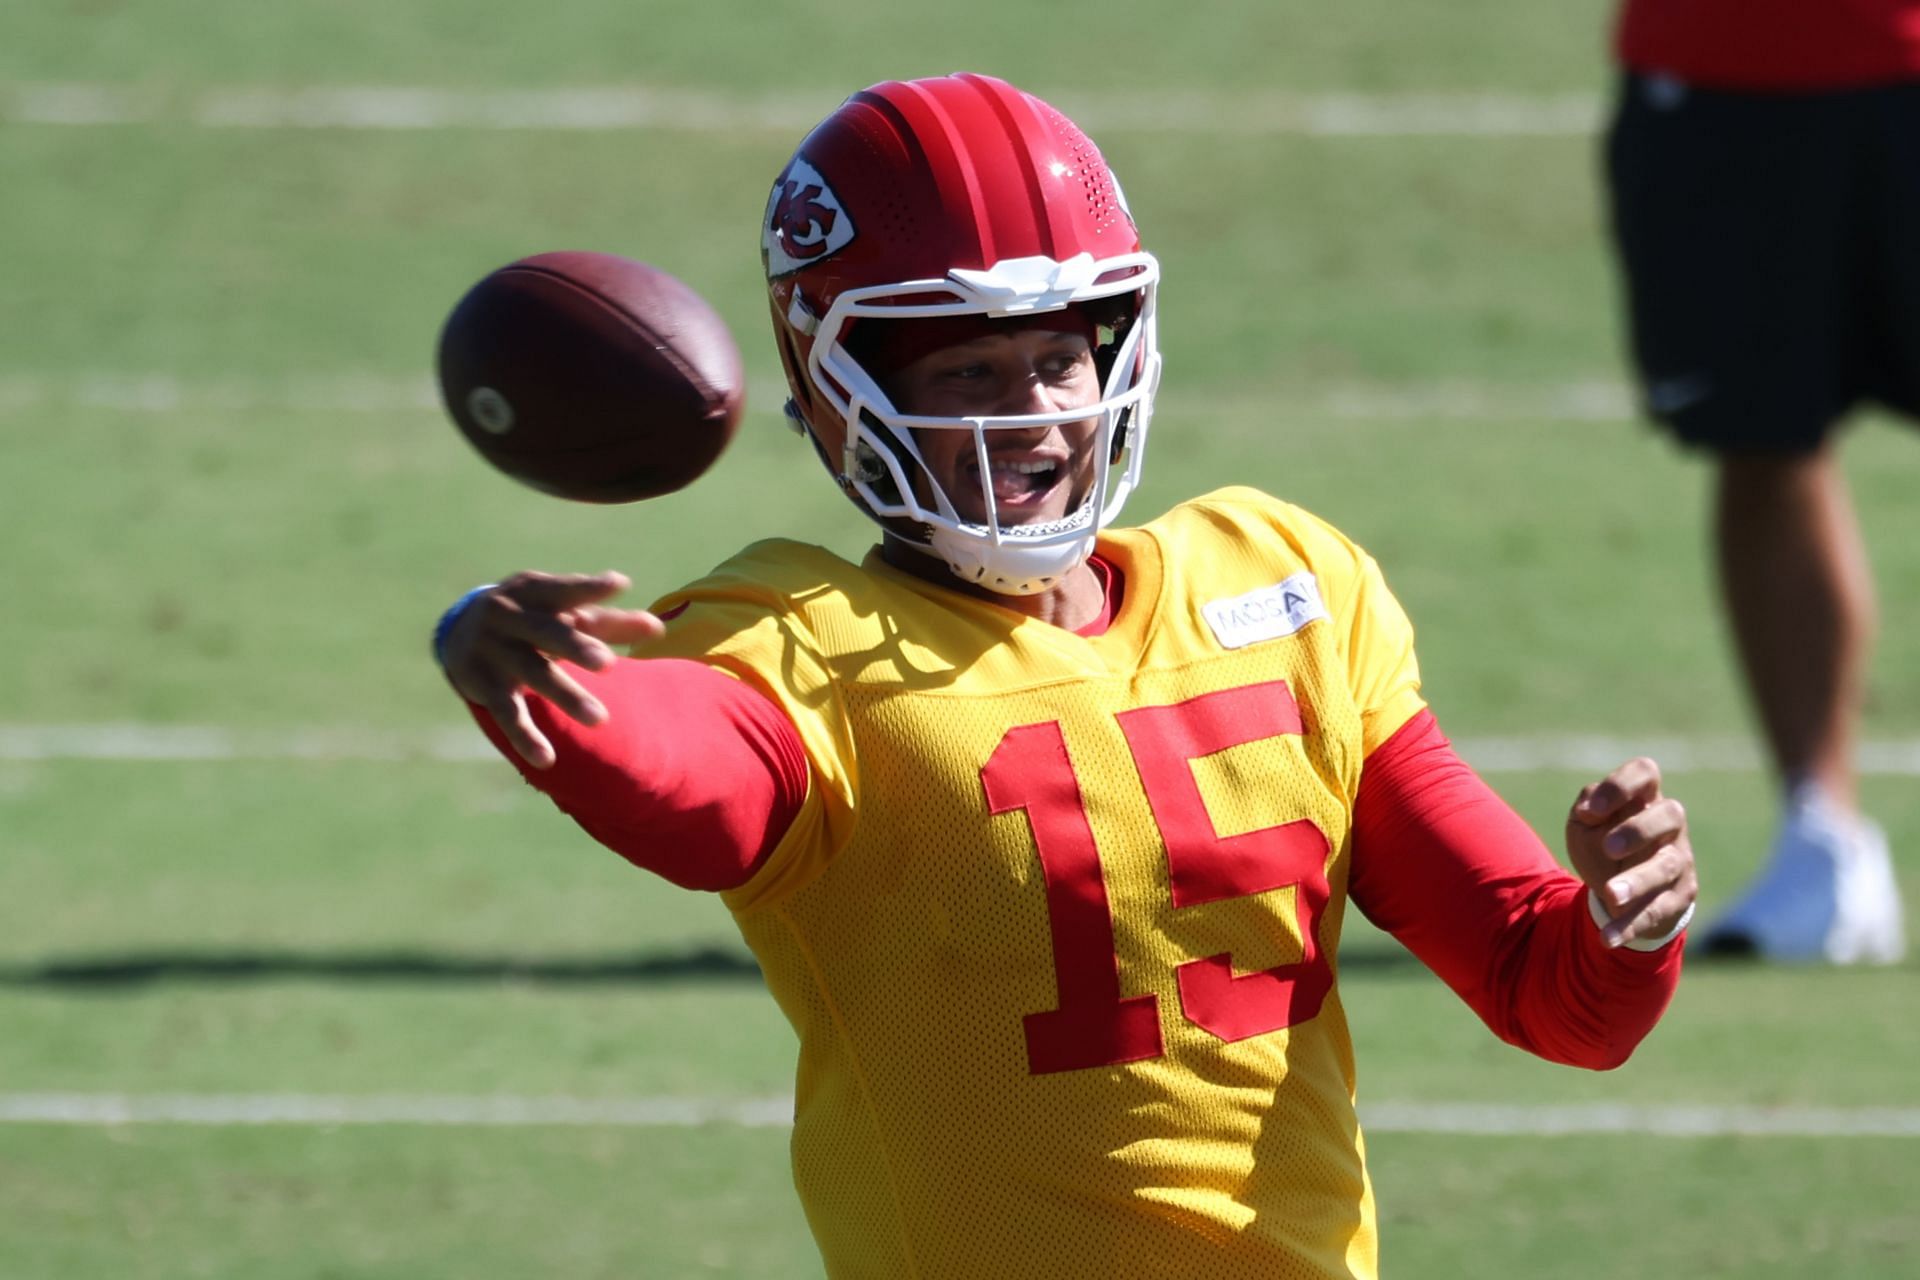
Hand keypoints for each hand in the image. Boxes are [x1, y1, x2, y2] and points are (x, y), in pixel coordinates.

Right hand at [439, 571, 664, 768]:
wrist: (457, 627)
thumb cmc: (530, 616)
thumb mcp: (559, 611)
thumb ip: (607, 622)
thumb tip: (658, 630)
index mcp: (533, 592)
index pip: (564, 589)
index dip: (589, 588)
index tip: (618, 586)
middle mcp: (509, 616)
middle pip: (546, 632)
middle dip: (575, 646)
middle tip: (608, 664)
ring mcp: (492, 650)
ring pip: (532, 673)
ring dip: (565, 695)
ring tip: (600, 719)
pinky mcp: (480, 684)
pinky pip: (506, 712)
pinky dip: (525, 736)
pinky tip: (547, 759)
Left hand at [1564, 757, 1698, 948]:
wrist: (1618, 888)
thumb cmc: (1602, 843)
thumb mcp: (1585, 823)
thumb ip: (1587, 807)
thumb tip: (1591, 809)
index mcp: (1643, 798)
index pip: (1645, 773)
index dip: (1621, 785)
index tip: (1591, 810)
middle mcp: (1669, 826)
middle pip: (1670, 815)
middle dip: (1638, 830)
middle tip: (1608, 847)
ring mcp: (1678, 861)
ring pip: (1666, 867)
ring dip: (1636, 881)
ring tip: (1609, 894)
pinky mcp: (1679, 898)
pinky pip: (1658, 911)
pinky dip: (1631, 925)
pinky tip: (1608, 937)